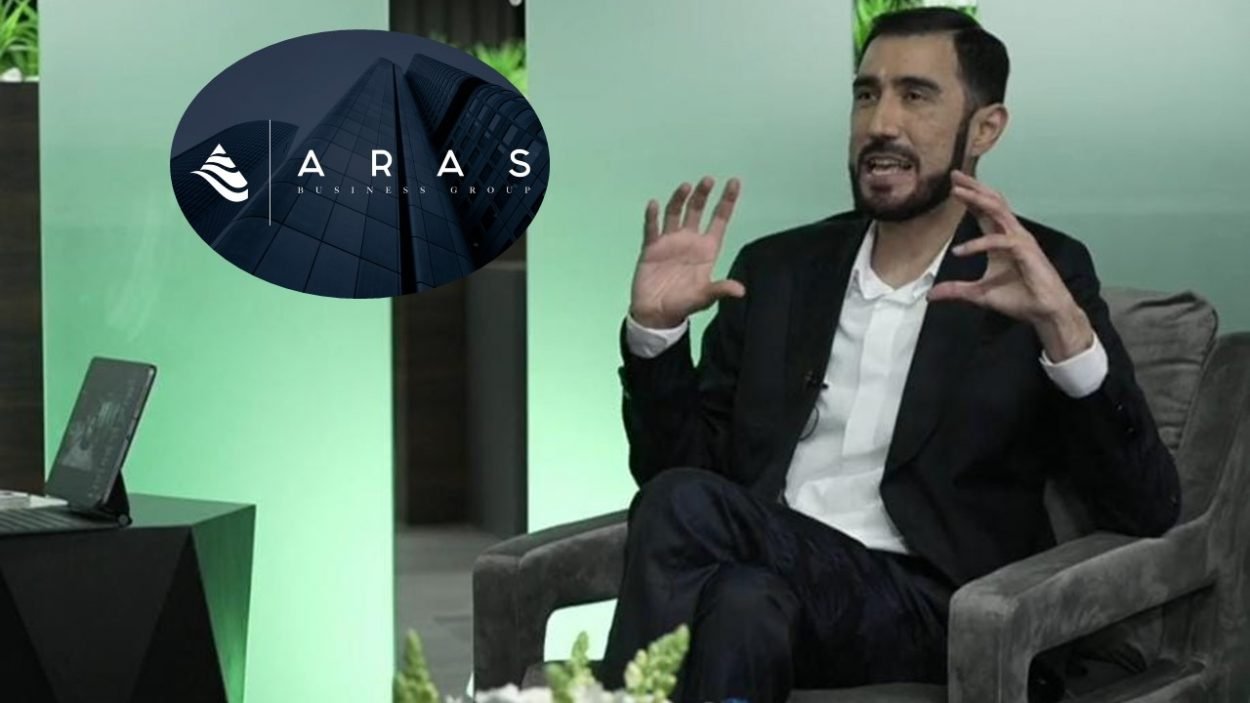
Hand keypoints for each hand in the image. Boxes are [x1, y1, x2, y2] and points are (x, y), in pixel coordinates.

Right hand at [629, 176, 744, 328]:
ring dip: (680, 200)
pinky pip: (652, 229)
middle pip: (697, 211)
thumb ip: (719, 290)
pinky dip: (652, 217)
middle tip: (708, 180)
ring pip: (675, 214)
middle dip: (703, 195)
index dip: (727, 201)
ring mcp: (670, 241)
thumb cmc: (684, 303)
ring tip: (686, 186)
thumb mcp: (704, 298)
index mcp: (707, 249)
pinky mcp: (652, 247)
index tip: (734, 182)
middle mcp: (690, 240)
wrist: (656, 313)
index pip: (719, 220)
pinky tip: (653, 204)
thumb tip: (740, 290)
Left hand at [928, 170, 1093, 360]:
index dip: (969, 197)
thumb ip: (955, 290)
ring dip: (976, 200)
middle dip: (973, 187)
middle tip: (954, 175)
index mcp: (1000, 241)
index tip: (953, 186)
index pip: (984, 212)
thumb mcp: (978, 295)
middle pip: (991, 202)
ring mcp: (1020, 240)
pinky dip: (979, 243)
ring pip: (998, 211)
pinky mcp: (1026, 251)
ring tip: (956, 193)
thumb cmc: (1018, 299)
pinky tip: (960, 252)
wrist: (1044, 312)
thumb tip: (930, 295)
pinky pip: (1000, 241)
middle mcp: (1010, 235)